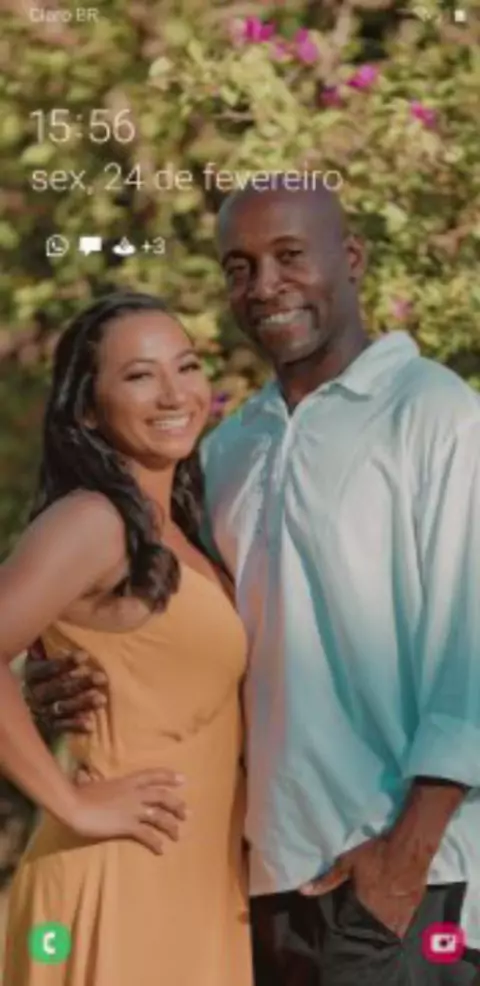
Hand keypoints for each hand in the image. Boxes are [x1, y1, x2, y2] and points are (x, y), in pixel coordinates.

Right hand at [24, 646, 106, 733]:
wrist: (28, 709)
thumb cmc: (43, 676)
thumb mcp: (41, 661)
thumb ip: (48, 647)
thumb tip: (58, 618)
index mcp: (31, 674)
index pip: (45, 668)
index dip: (64, 663)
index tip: (85, 656)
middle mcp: (33, 693)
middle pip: (58, 688)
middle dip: (80, 683)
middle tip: (102, 678)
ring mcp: (40, 711)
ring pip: (62, 707)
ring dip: (82, 703)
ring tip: (101, 699)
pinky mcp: (47, 728)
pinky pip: (61, 727)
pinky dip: (75, 725)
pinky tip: (90, 724)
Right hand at [67, 768, 187, 853]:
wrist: (74, 806)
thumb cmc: (79, 794)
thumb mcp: (89, 783)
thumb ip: (91, 779)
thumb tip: (82, 775)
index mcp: (127, 781)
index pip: (153, 775)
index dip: (169, 777)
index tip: (183, 780)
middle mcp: (134, 793)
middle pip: (162, 797)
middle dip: (177, 805)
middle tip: (187, 813)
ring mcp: (132, 809)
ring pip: (159, 816)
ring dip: (171, 826)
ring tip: (178, 835)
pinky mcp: (127, 825)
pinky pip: (146, 834)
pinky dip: (156, 842)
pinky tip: (161, 849)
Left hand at [299, 836, 428, 937]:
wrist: (408, 847)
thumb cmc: (376, 853)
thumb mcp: (347, 863)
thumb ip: (327, 880)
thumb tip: (302, 891)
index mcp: (365, 905)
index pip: (354, 925)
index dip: (350, 926)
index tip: (345, 927)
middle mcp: (382, 915)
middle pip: (372, 929)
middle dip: (366, 930)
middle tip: (361, 925)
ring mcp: (400, 914)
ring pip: (389, 930)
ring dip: (382, 930)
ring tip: (376, 927)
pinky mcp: (414, 909)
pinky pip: (404, 926)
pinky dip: (398, 927)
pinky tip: (393, 922)